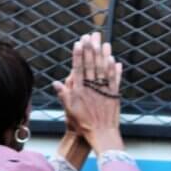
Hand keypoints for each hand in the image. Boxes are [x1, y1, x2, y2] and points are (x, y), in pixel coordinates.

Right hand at [52, 32, 124, 154]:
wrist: (101, 134)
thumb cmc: (83, 124)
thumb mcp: (69, 110)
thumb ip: (64, 95)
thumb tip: (55, 83)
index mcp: (80, 91)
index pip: (78, 68)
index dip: (79, 55)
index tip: (79, 43)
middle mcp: (92, 88)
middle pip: (91, 65)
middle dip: (91, 49)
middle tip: (91, 36)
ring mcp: (104, 91)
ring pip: (103, 69)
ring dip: (104, 55)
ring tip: (104, 42)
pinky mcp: (114, 95)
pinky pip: (114, 79)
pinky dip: (114, 69)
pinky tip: (114, 59)